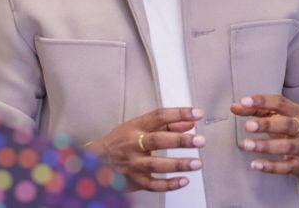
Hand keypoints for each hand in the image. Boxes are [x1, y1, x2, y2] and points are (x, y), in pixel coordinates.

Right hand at [89, 107, 205, 191]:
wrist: (98, 160)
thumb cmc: (123, 140)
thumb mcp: (141, 126)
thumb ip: (167, 124)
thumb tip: (191, 123)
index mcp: (136, 126)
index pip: (159, 116)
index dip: (179, 114)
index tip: (197, 114)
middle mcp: (133, 144)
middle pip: (157, 140)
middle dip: (180, 141)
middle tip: (200, 141)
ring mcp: (133, 163)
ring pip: (155, 164)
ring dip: (178, 164)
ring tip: (197, 163)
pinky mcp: (134, 180)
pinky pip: (152, 184)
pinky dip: (168, 184)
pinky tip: (184, 181)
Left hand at [229, 94, 298, 178]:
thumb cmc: (290, 129)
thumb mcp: (278, 117)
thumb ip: (256, 111)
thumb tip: (234, 107)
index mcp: (297, 112)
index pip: (280, 103)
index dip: (262, 101)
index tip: (244, 102)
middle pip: (287, 124)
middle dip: (267, 125)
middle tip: (247, 126)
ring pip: (286, 146)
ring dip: (265, 146)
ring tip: (246, 145)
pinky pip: (285, 167)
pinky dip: (270, 166)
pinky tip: (255, 164)